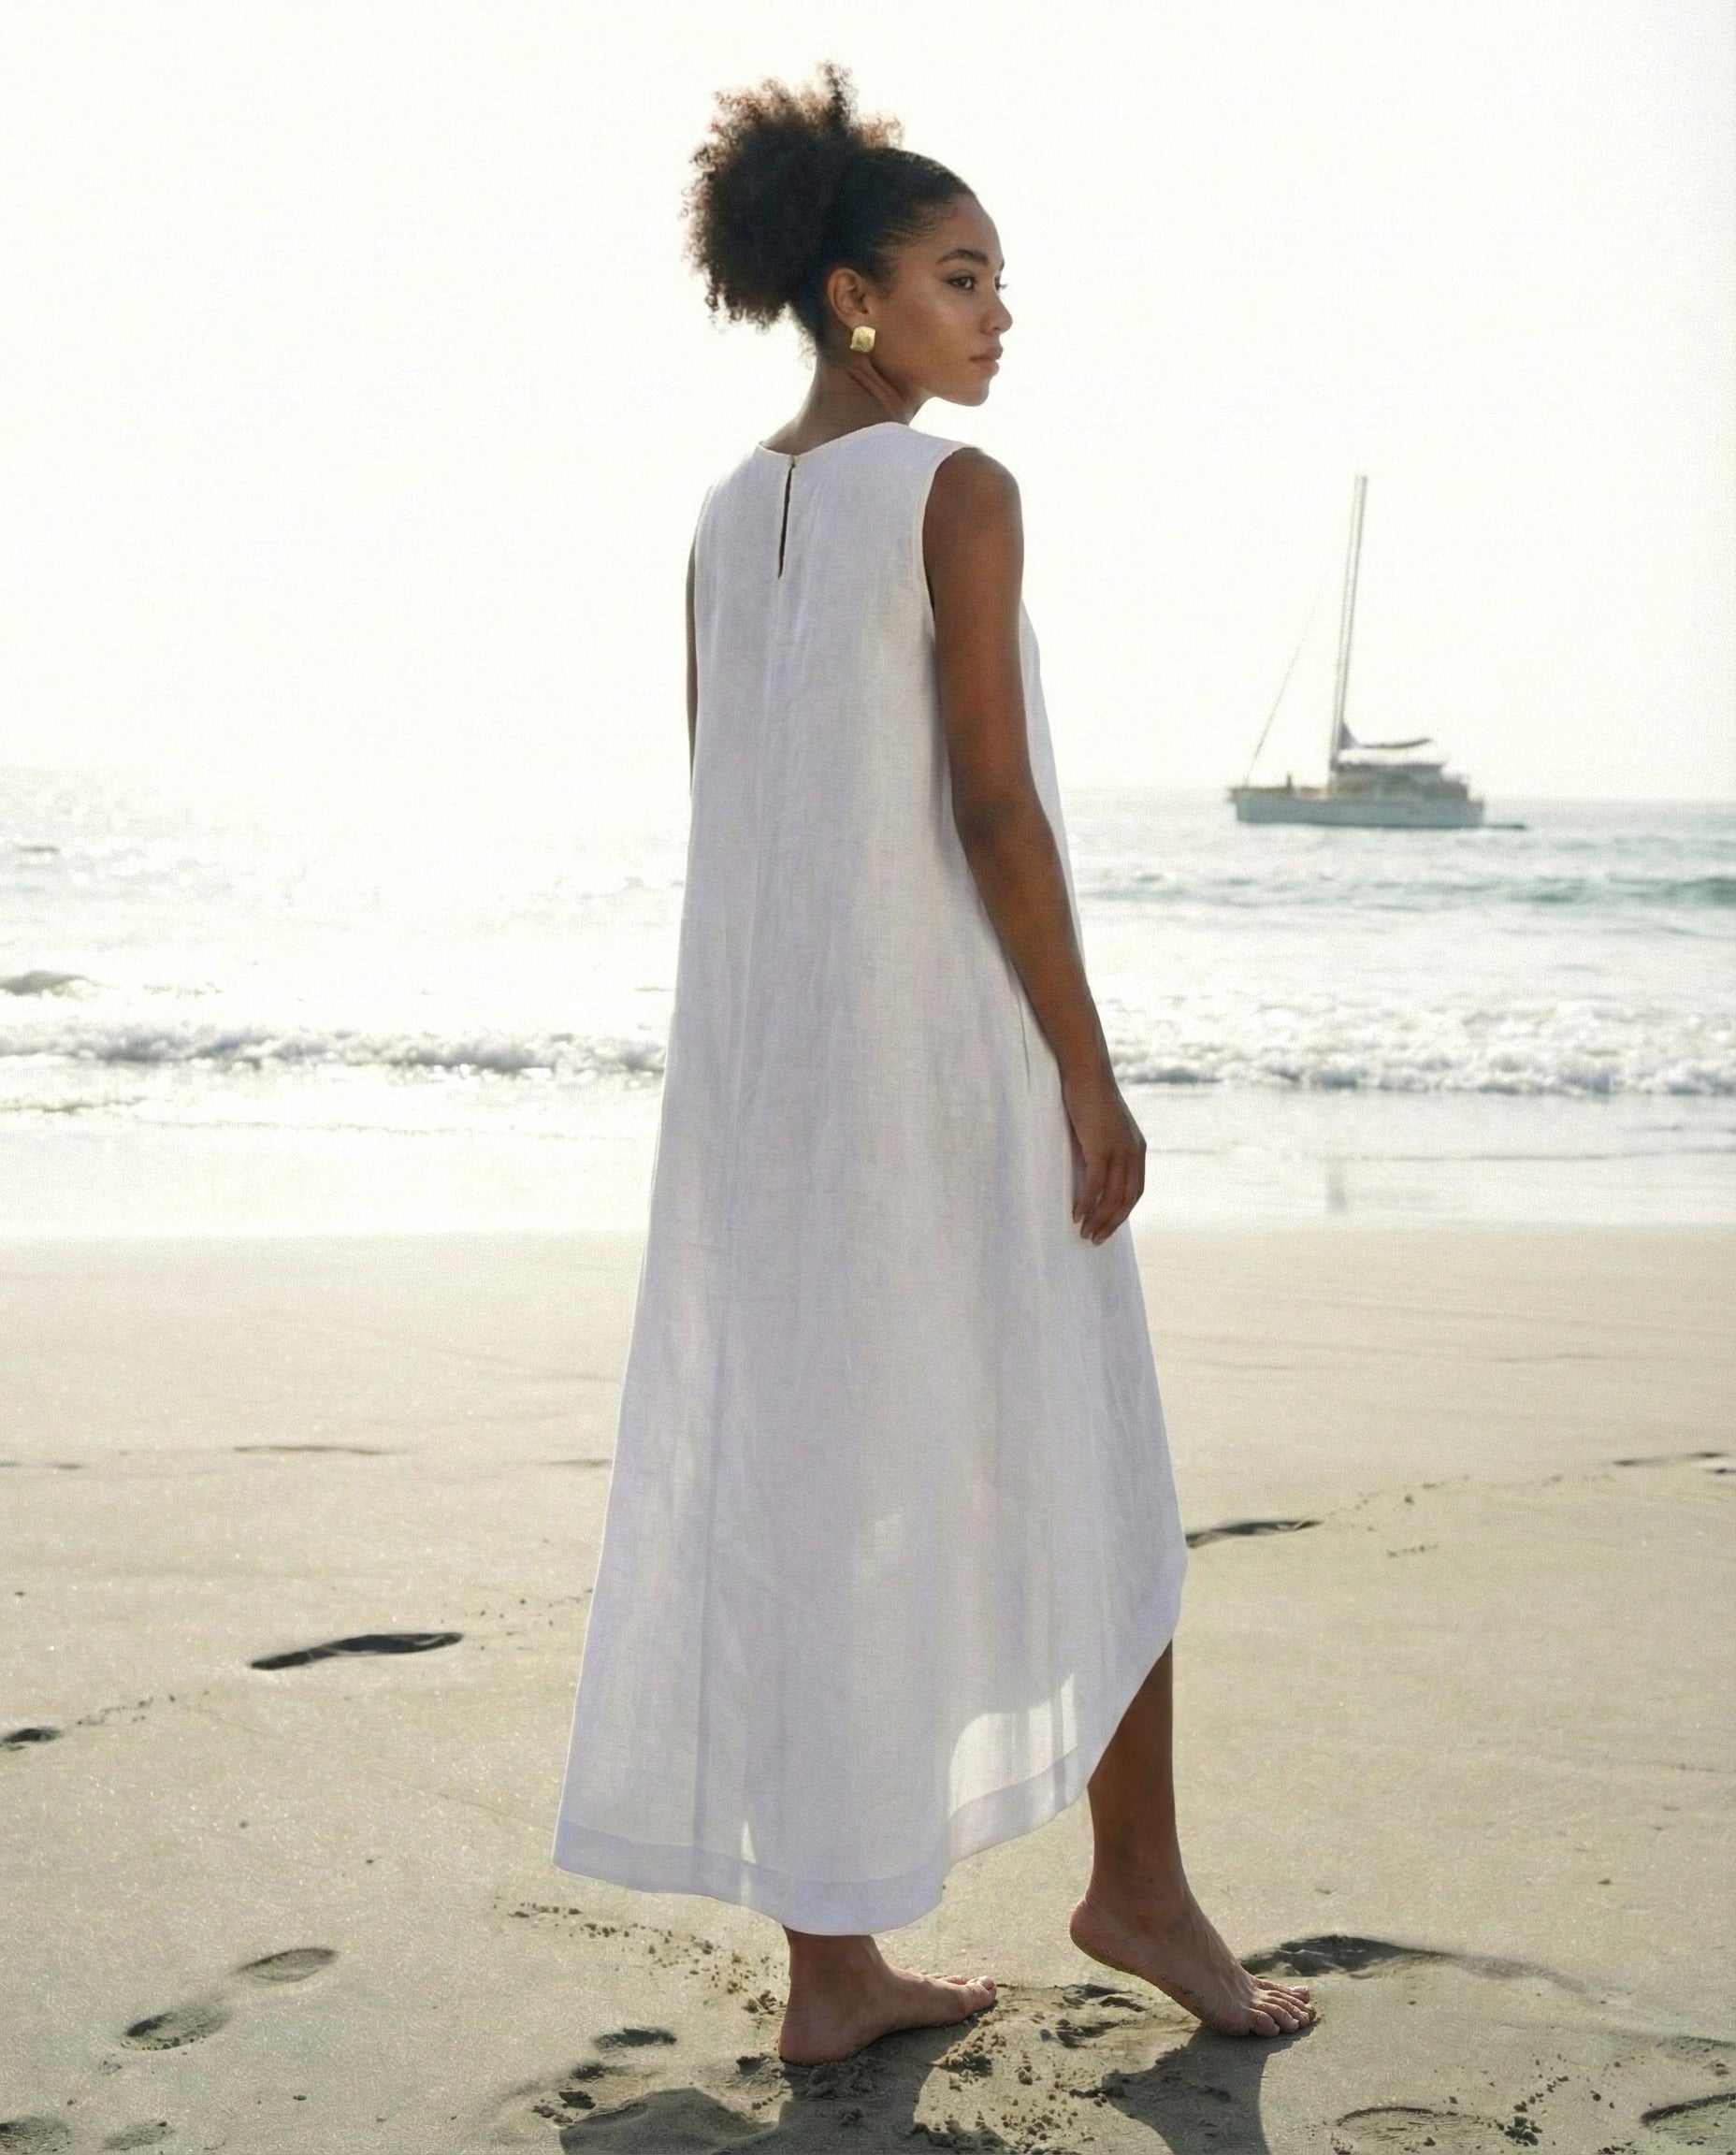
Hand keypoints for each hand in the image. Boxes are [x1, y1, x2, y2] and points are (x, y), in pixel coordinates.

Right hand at [1060, 1061, 1146, 1242]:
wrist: (1087, 1072)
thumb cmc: (1090, 1097)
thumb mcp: (1105, 1126)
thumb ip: (1106, 1147)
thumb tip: (1094, 1168)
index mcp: (1137, 1148)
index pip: (1135, 1191)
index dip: (1122, 1212)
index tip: (1107, 1226)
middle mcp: (1133, 1152)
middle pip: (1127, 1200)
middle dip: (1111, 1223)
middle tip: (1095, 1239)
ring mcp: (1118, 1150)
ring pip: (1112, 1196)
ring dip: (1099, 1219)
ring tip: (1084, 1233)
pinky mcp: (1100, 1146)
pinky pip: (1095, 1183)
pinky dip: (1087, 1202)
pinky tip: (1076, 1214)